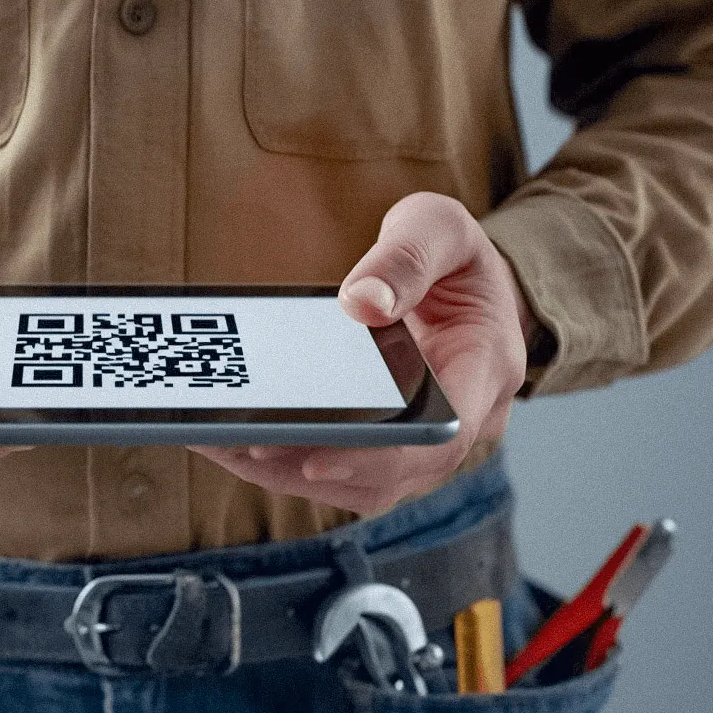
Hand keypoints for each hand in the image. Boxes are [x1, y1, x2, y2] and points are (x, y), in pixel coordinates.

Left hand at [190, 192, 529, 515]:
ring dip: (294, 474)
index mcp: (485, 367)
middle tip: (246, 445)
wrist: (465, 280)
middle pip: (393, 474)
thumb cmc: (455, 255)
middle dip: (315, 467)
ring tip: (227, 446)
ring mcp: (426, 437)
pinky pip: (346, 468)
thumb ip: (406, 258)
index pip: (442, 435)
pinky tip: (239, 443)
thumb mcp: (438, 228)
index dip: (382, 457)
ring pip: (364, 484)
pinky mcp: (392, 442)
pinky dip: (293, 464)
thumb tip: (362, 302)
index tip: (318, 457)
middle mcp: (464, 418)